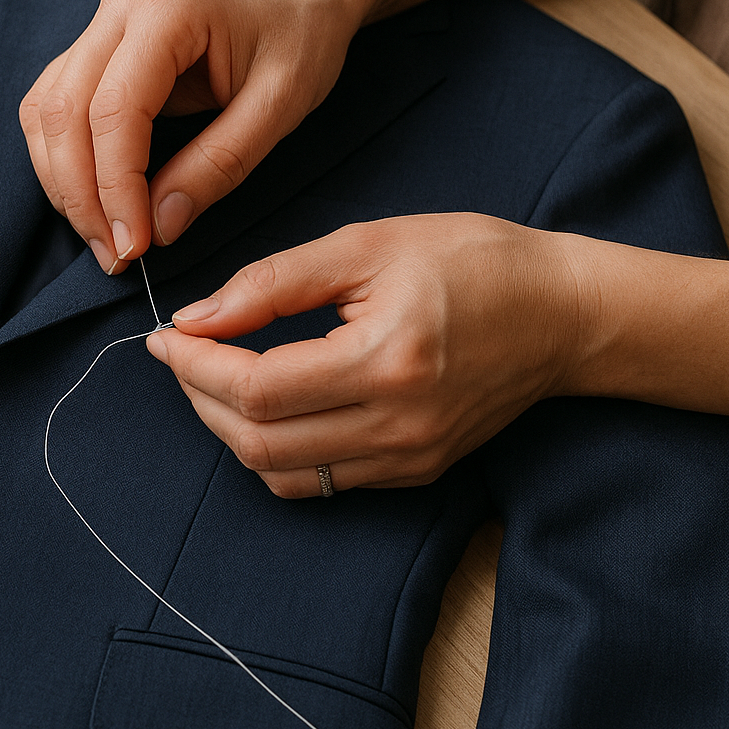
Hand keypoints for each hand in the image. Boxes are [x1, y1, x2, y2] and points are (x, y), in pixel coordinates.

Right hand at [19, 0, 362, 272]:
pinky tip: (91, 199)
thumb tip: (158, 226)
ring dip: (63, 182)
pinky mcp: (95, 45)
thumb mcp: (280, 108)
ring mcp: (102, 21)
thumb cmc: (299, 41)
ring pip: (47, 111)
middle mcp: (121, 6)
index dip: (115, 188)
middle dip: (81, 195)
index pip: (114, 110)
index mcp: (169, 8)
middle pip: (65, 111)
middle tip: (114, 255)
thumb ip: (218, 166)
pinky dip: (61, 159)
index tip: (134, 246)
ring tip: (101, 237)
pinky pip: (54, 105)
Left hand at [145, 214, 584, 494]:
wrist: (563, 313)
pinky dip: (275, 452)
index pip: (258, 388)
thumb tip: (197, 318)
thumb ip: (273, 284)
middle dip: (200, 400)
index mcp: (387, 361)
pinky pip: (321, 482)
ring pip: (283, 474)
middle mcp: (399, 425)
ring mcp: (409, 458)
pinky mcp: (416, 471)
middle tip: (182, 355)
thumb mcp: (368, 246)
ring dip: (231, 431)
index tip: (165, 336)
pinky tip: (266, 407)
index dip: (194, 366)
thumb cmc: (472, 261)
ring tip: (214, 380)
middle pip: (259, 443)